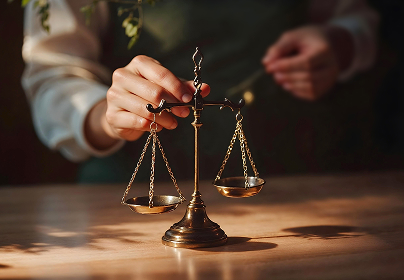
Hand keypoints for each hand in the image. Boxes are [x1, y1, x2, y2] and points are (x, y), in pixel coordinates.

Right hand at [85, 55, 209, 149]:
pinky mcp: (112, 114)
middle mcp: (123, 76)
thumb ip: (185, 87)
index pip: (161, 74)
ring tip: (173, 122)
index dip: (177, 87)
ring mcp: (115, 95)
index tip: (189, 99)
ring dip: (165, 118)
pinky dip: (153, 126)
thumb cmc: (148, 95)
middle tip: (184, 113)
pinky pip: (138, 122)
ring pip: (146, 109)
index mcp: (139, 64)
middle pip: (154, 92)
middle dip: (173, 105)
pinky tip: (159, 126)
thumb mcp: (166, 87)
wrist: (123, 112)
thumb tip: (206, 88)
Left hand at [262, 25, 352, 100]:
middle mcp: (332, 66)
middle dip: (287, 76)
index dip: (286, 66)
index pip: (306, 62)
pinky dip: (296, 90)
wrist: (324, 45)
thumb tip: (266, 62)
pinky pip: (310, 94)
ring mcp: (330, 79)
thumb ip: (279, 48)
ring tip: (279, 78)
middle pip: (308, 76)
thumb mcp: (292, 37)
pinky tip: (289, 83)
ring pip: (310, 87)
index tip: (269, 67)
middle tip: (273, 73)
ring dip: (291, 84)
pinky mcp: (325, 88)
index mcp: (325, 50)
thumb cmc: (305, 40)